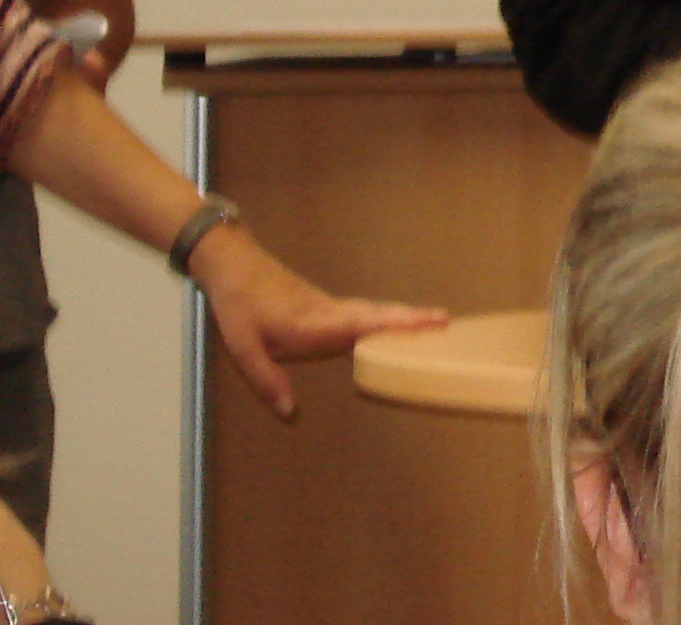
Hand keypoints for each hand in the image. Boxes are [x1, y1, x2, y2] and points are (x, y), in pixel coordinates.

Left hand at [188, 224, 446, 420]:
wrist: (235, 266)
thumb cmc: (239, 307)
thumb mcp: (242, 349)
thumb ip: (267, 382)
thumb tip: (291, 413)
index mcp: (309, 324)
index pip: (354, 326)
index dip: (386, 327)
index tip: (416, 327)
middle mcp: (327, 312)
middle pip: (375, 314)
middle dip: (410, 319)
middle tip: (445, 321)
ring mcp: (331, 306)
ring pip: (374, 310)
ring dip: (406, 315)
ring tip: (437, 321)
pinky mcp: (329, 305)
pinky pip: (367, 310)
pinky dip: (389, 315)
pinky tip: (398, 322)